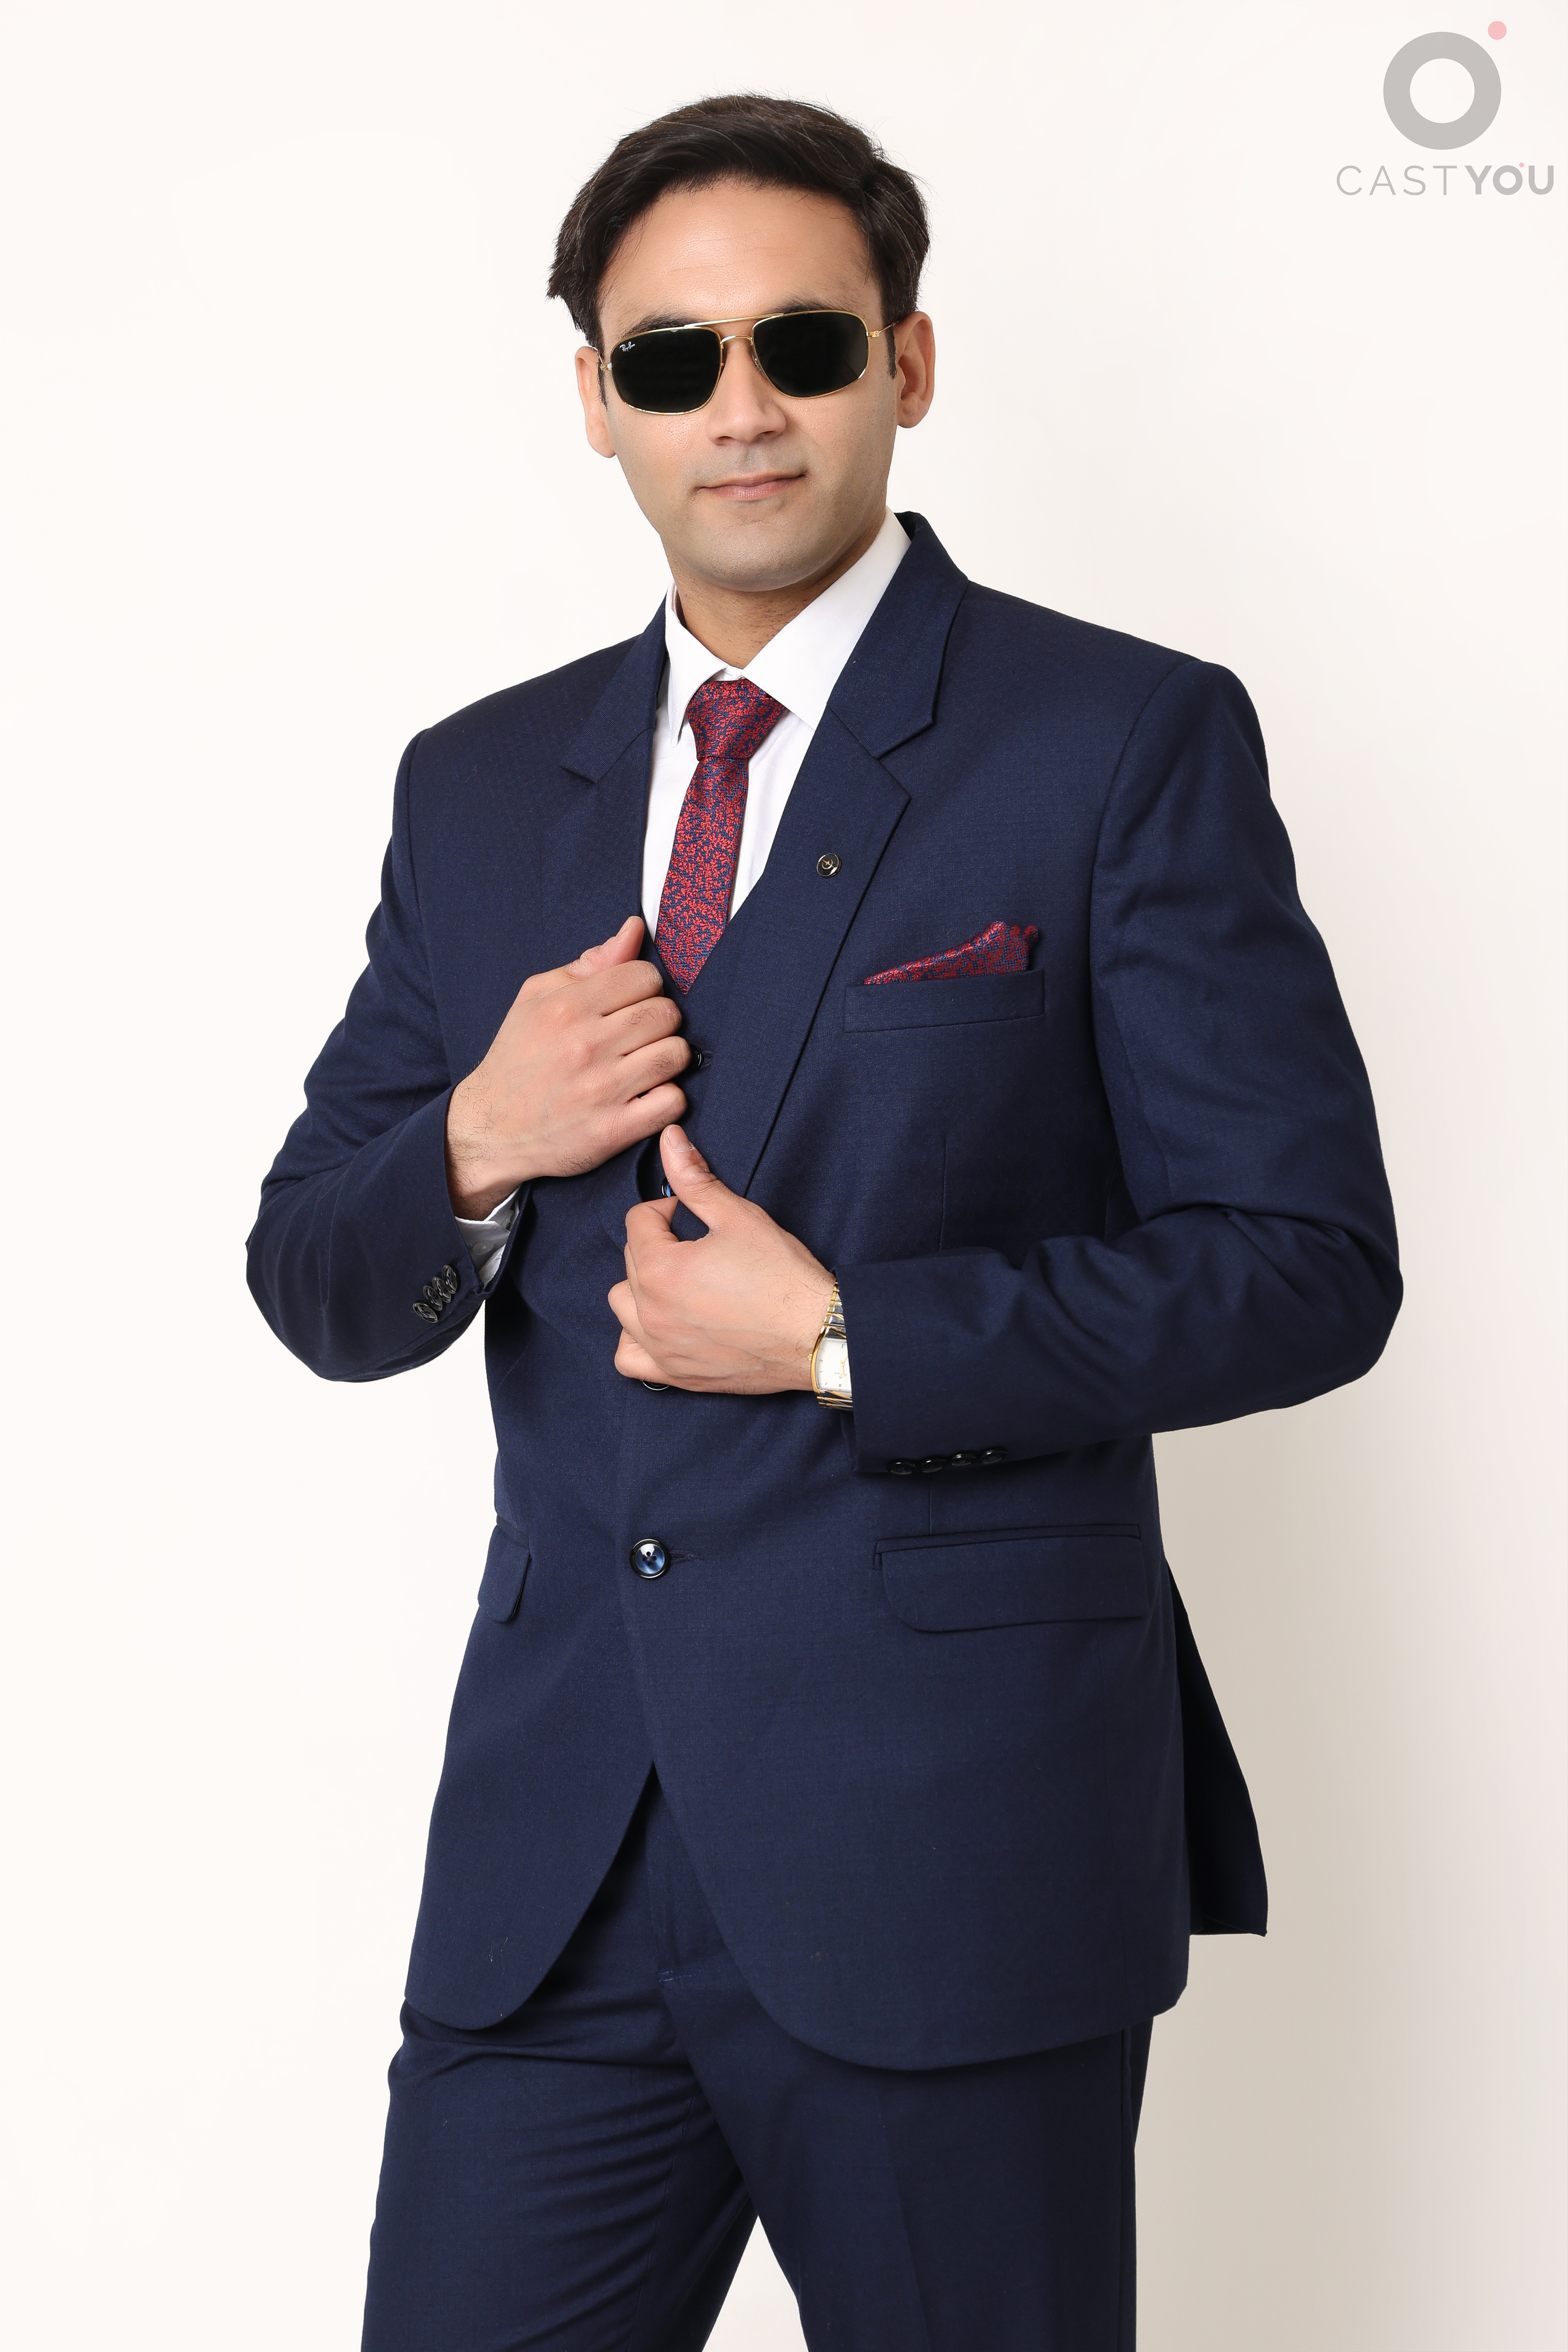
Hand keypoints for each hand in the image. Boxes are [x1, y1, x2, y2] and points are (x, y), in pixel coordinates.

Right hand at [446, 917, 687, 1215]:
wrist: (489, 1128)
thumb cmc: (516, 1058)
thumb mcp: (537, 998)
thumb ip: (589, 964)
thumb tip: (633, 929)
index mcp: (567, 1006)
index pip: (644, 976)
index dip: (644, 987)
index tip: (630, 1003)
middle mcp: (586, 1045)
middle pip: (666, 1014)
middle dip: (659, 1022)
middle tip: (638, 1036)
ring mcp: (602, 1089)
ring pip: (676, 1054)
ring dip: (668, 1058)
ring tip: (645, 1064)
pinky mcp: (614, 1129)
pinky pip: (673, 1101)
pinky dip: (668, 1098)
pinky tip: (647, 1096)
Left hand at [609, 1127, 833, 1392]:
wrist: (817, 1334)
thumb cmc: (783, 1276)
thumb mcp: (739, 1216)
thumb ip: (695, 1180)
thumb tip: (670, 1139)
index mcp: (660, 1269)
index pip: (637, 1222)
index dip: (666, 1210)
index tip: (691, 1215)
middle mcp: (650, 1312)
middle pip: (629, 1262)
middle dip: (656, 1246)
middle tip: (696, 1245)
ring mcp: (661, 1347)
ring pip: (622, 1307)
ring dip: (640, 1289)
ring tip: (676, 1282)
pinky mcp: (676, 1374)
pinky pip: (628, 1358)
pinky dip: (636, 1339)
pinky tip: (661, 1325)